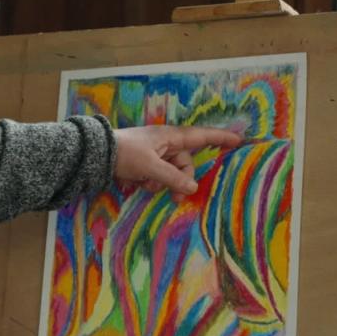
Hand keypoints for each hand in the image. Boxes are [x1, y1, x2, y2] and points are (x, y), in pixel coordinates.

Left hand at [113, 125, 242, 199]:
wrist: (96, 153)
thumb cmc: (125, 154)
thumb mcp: (150, 167)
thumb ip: (172, 178)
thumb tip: (192, 188)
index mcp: (170, 137)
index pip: (202, 136)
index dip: (221, 138)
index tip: (239, 140)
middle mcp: (165, 143)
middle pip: (185, 163)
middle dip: (181, 180)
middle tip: (175, 198)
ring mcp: (155, 152)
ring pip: (171, 171)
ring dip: (164, 182)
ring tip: (149, 186)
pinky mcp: (144, 162)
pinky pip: (158, 174)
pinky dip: (153, 181)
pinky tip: (141, 184)